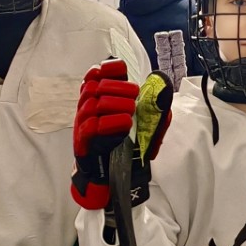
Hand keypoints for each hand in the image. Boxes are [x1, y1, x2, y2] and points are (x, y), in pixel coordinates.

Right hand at [71, 61, 171, 209]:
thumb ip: (154, 108)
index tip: (122, 70)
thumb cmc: (126, 146)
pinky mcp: (83, 142)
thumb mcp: (145, 125)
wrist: (113, 176)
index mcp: (98, 99)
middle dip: (116, 87)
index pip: (94, 75)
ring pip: (91, 104)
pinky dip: (109, 122)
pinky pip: (91, 127)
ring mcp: (83, 125)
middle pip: (93, 86)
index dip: (106, 69)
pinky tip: (125, 123)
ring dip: (114, 103)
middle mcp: (87, 108)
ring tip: (131, 110)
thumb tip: (163, 88)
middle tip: (134, 95)